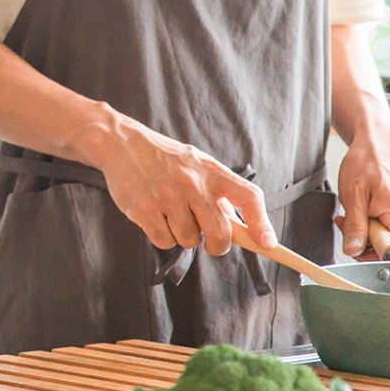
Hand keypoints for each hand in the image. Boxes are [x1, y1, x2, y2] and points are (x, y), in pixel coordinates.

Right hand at [77, 115, 272, 254]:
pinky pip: (164, 241)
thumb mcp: (197, 165)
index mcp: (212, 172)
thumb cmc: (165, 159)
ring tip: (171, 215)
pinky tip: (156, 218)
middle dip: (217, 246)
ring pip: (189, 240)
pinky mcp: (144, 210)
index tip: (267, 243)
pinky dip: (162, 237)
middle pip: (220, 233)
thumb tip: (243, 228)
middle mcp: (193, 184)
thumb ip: (219, 193)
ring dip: (183, 236)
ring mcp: (167, 197)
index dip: (262, 223)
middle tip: (210, 242)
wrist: (122, 144)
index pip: (249, 197)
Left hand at [336, 130, 389, 258]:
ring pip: (384, 241)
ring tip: (350, 213)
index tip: (358, 248)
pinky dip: (367, 224)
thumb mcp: (354, 195)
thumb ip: (355, 226)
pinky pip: (384, 230)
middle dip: (362, 244)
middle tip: (345, 224)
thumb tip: (353, 250)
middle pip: (389, 252)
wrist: (378, 142)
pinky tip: (358, 212)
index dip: (378, 260)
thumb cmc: (368, 161)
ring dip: (362, 233)